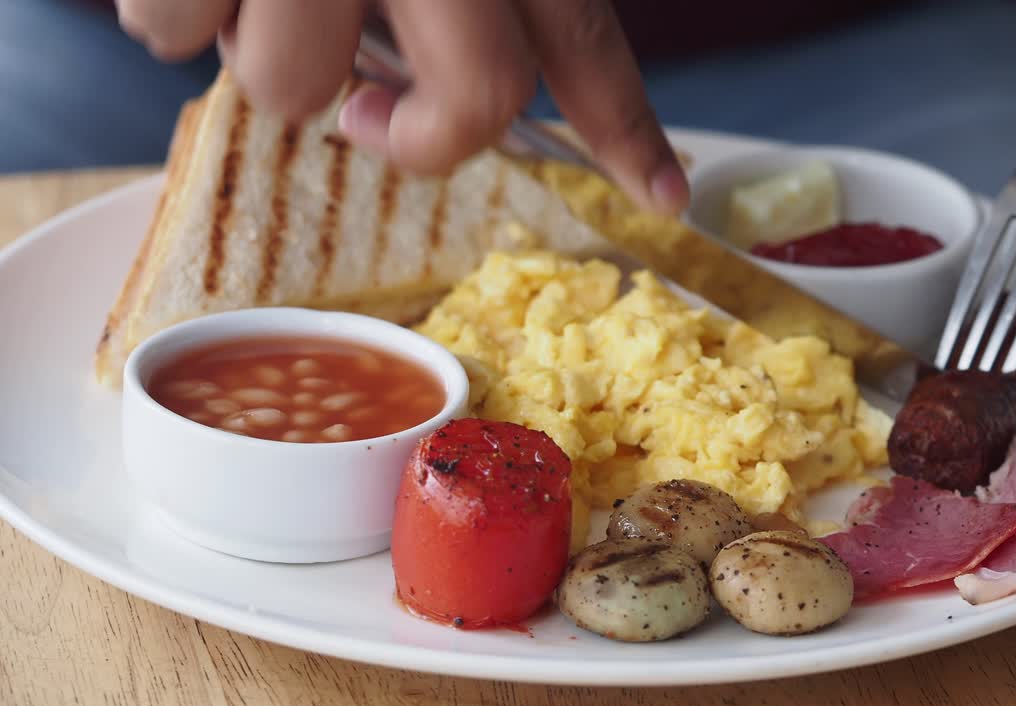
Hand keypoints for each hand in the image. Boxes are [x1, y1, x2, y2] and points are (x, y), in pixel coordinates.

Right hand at [115, 0, 689, 214]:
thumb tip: (407, 95)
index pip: (580, 36)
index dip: (627, 129)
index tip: (666, 197)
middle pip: (473, 97)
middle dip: (407, 137)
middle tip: (367, 118)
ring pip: (291, 82)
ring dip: (257, 50)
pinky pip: (171, 29)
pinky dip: (169, 13)